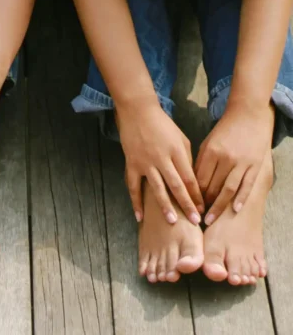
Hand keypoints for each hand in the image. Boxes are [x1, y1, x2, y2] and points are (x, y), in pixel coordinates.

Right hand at [118, 101, 203, 224]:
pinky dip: (136, 202)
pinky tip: (139, 216)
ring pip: (157, 188)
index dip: (197, 195)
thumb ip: (186, 159)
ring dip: (165, 206)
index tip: (203, 208)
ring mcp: (145, 163)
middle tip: (195, 222)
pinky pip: (133, 187)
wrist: (138, 112)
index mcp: (177, 152)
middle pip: (176, 186)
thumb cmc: (163, 125)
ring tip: (172, 222)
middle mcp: (162, 159)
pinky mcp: (131, 164)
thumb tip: (191, 181)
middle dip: (186, 205)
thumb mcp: (181, 139)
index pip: (190, 178)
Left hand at [196, 103, 273, 224]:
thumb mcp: (207, 144)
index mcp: (210, 152)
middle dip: (203, 204)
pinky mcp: (255, 164)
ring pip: (228, 189)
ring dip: (219, 206)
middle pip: (212, 187)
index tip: (186, 206)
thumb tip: (190, 184)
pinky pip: (247, 185)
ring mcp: (242, 162)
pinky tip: (234, 210)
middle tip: (196, 218)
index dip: (192, 195)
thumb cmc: (223, 131)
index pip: (198, 179)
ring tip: (210, 220)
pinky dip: (241, 198)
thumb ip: (200, 163)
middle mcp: (225, 158)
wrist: (248, 115)